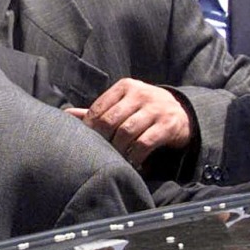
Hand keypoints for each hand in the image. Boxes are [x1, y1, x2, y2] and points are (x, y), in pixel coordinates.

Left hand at [70, 79, 191, 165]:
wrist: (183, 112)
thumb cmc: (144, 109)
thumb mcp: (123, 104)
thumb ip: (98, 110)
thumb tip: (66, 114)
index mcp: (125, 86)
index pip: (99, 108)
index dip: (90, 128)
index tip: (88, 142)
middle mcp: (140, 94)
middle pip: (110, 120)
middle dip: (102, 139)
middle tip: (101, 152)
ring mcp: (155, 108)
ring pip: (126, 132)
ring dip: (118, 149)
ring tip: (116, 158)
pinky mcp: (168, 125)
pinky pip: (145, 143)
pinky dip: (135, 156)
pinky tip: (133, 162)